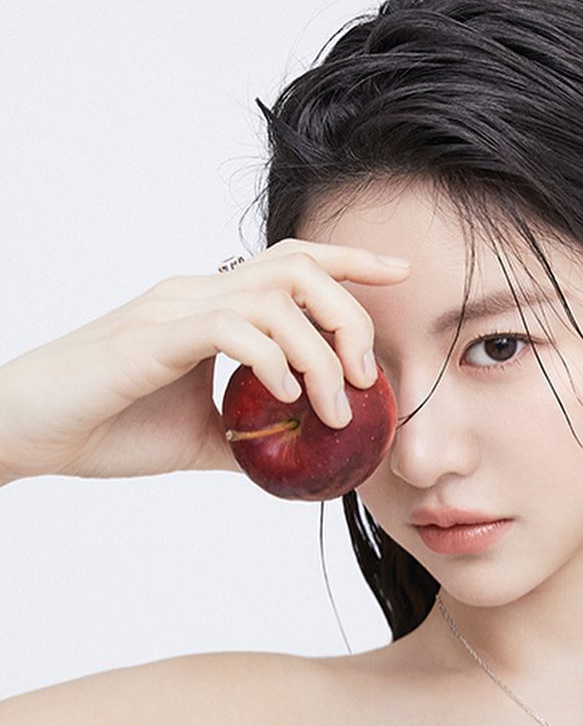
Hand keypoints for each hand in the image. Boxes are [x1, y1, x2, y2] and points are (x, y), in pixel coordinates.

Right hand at [0, 239, 410, 480]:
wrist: (29, 433)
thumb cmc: (107, 430)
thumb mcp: (201, 439)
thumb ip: (252, 436)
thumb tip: (305, 462)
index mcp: (210, 307)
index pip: (293, 264)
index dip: (352, 262)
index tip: (402, 275)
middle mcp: (196, 294)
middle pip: (299, 269)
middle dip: (351, 316)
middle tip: (366, 376)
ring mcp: (173, 310)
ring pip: (275, 298)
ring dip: (320, 353)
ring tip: (333, 408)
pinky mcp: (152, 339)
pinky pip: (232, 329)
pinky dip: (272, 360)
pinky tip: (284, 395)